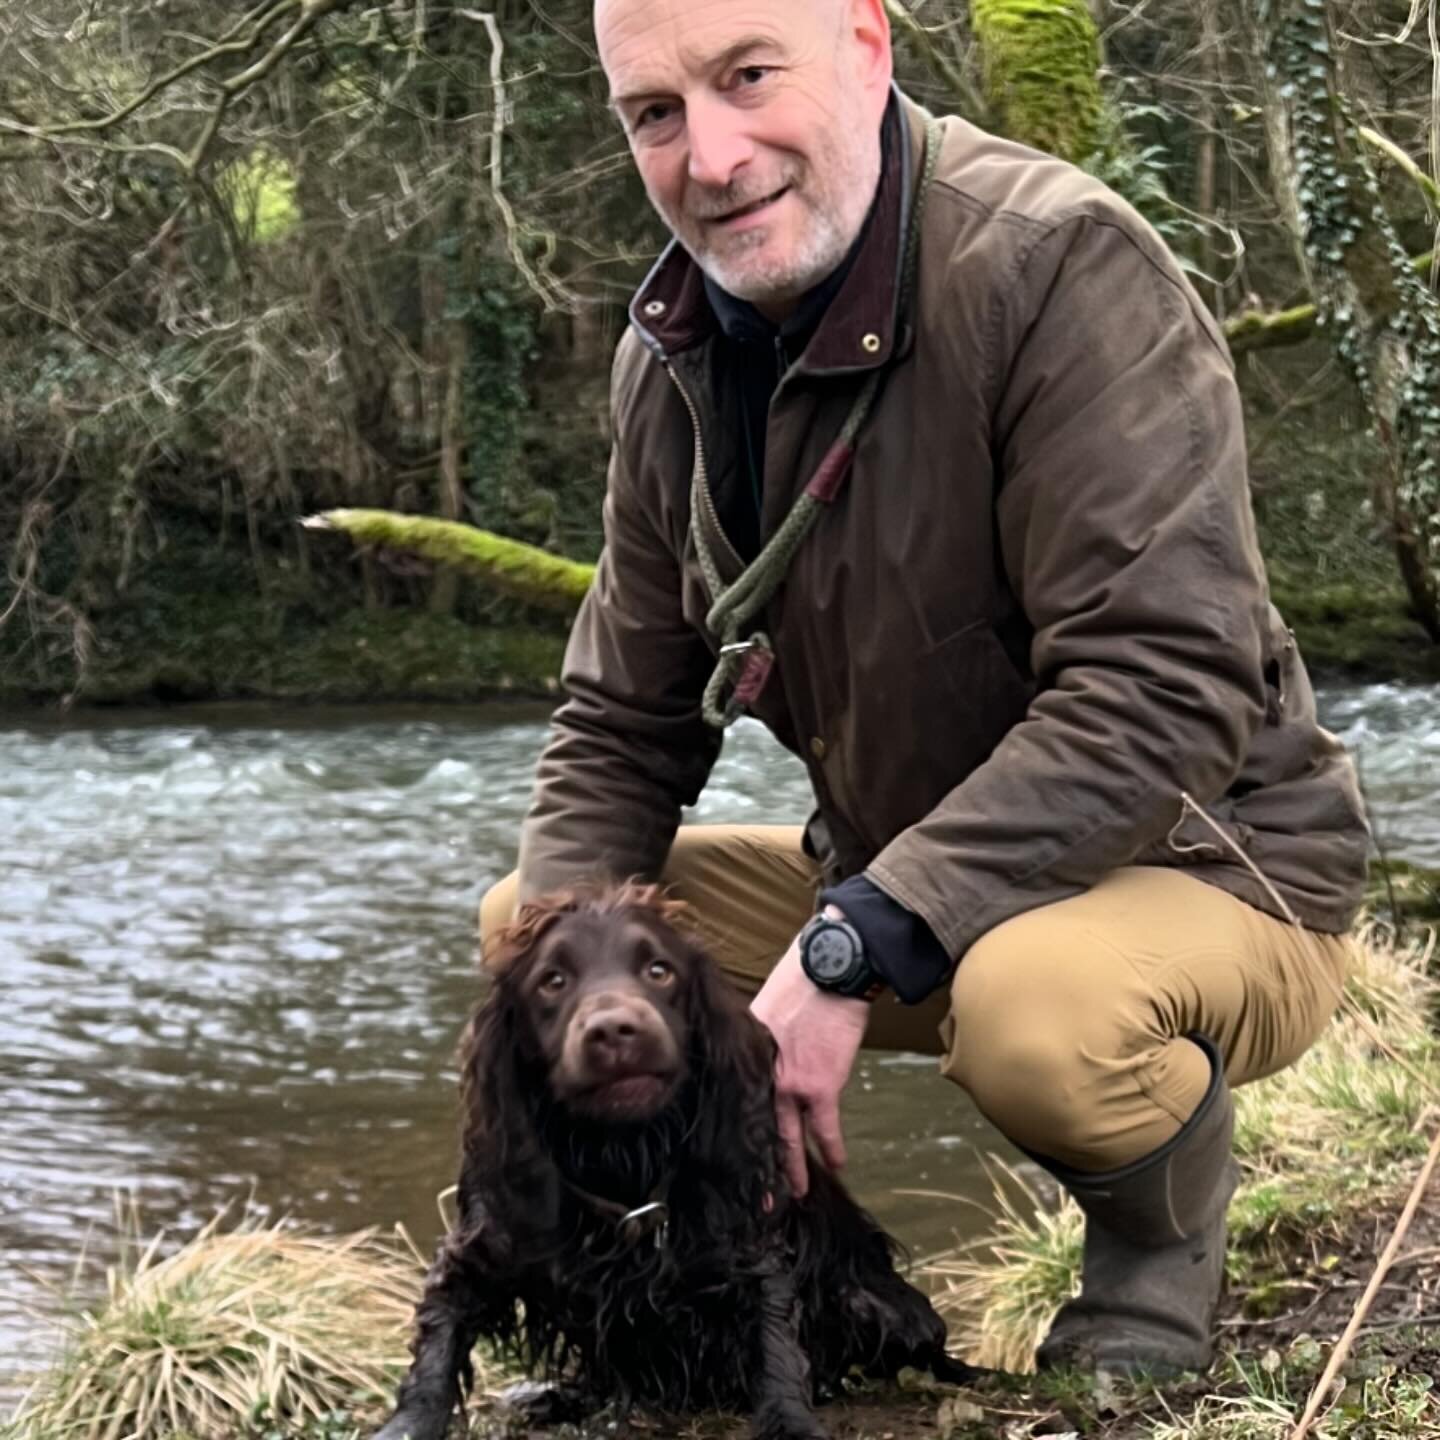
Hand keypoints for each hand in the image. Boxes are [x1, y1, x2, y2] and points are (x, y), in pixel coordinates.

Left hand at [749, 918, 870, 1198]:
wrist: (829, 967)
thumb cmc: (799, 981)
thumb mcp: (763, 1009)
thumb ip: (759, 1040)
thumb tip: (762, 1054)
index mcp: (746, 1056)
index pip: (739, 1103)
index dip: (738, 1133)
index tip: (733, 1157)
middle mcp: (761, 1075)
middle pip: (756, 1129)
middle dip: (756, 1166)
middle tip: (754, 1199)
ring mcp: (789, 1084)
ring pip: (787, 1136)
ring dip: (792, 1169)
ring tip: (791, 1195)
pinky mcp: (821, 1084)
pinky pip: (825, 1126)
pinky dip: (831, 1147)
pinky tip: (838, 1165)